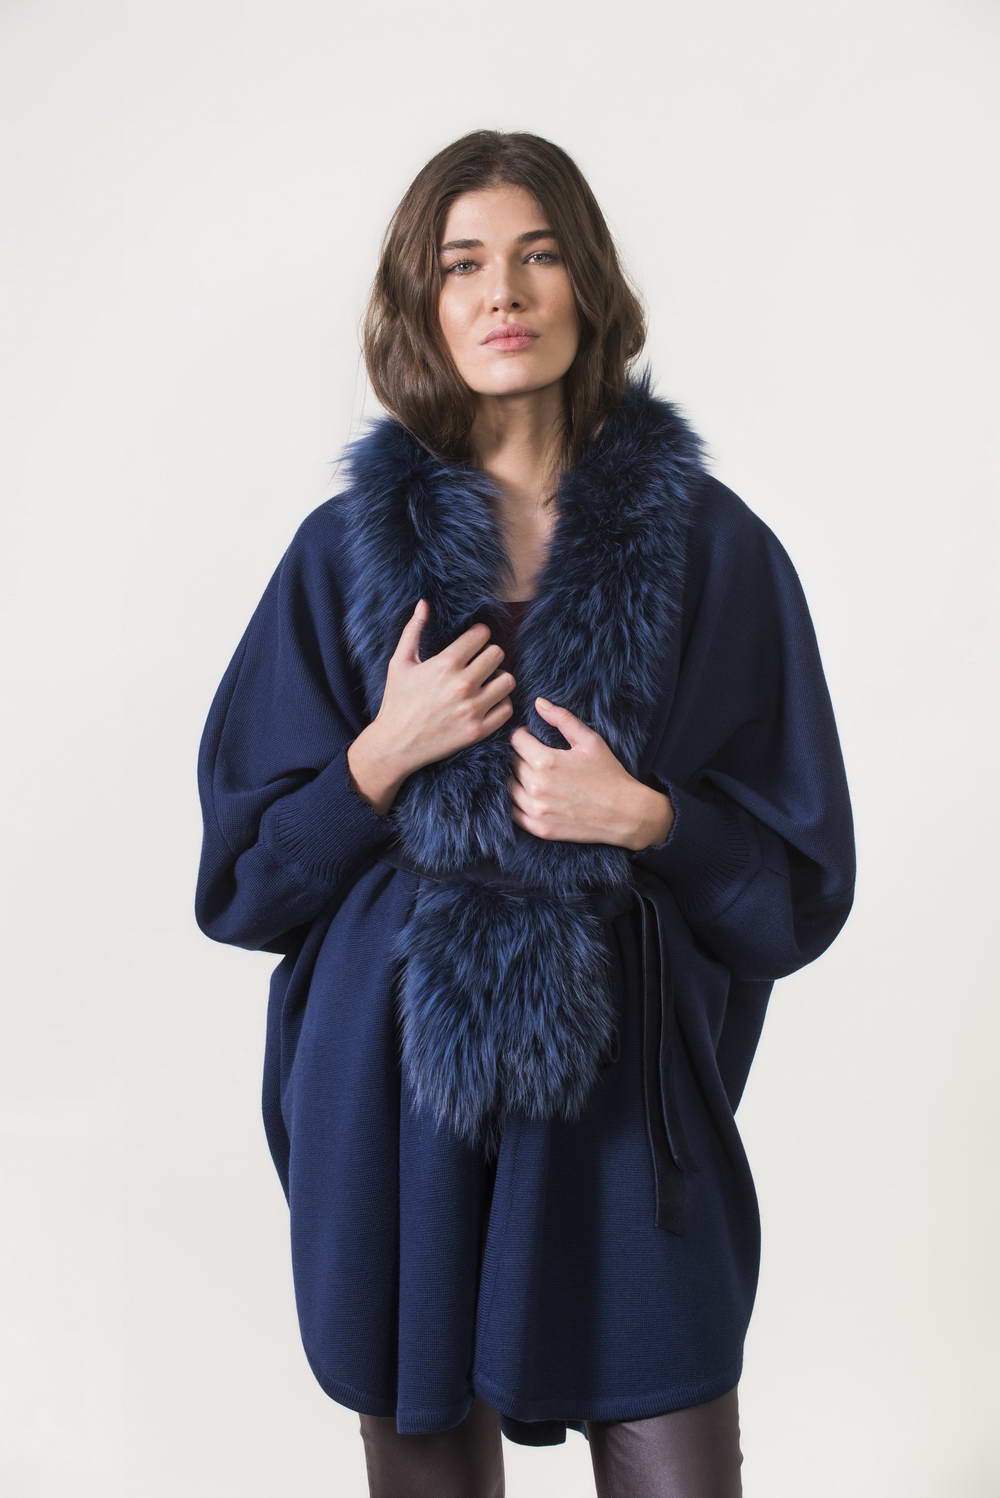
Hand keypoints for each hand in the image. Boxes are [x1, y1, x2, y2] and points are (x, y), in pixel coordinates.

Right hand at [365, 599, 515, 781]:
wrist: (395, 744)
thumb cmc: (397, 701)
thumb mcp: (400, 663)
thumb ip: (413, 630)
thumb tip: (424, 604)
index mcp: (444, 664)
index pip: (481, 635)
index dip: (478, 635)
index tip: (472, 642)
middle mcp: (462, 685)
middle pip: (498, 653)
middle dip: (488, 654)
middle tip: (478, 661)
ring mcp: (472, 709)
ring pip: (507, 680)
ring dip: (498, 678)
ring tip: (485, 681)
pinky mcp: (478, 730)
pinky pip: (507, 708)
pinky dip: (500, 702)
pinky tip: (487, 701)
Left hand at [507, 697, 674, 849]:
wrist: (625, 814)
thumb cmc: (609, 774)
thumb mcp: (589, 741)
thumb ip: (562, 719)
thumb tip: (538, 703)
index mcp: (546, 761)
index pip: (516, 740)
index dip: (523, 735)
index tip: (531, 737)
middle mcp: (536, 786)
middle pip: (511, 763)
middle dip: (520, 756)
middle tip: (535, 756)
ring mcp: (536, 810)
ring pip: (508, 787)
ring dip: (515, 778)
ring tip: (532, 774)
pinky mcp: (539, 828)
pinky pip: (513, 813)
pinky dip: (516, 802)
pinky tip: (528, 795)